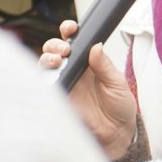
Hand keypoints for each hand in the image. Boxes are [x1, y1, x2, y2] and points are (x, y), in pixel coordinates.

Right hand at [39, 19, 139, 159]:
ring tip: (57, 61)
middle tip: (64, 50)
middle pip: (54, 50)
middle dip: (54, 45)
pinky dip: (41, 78)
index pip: (75, 42)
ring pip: (44, 65)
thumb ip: (105, 66)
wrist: (116, 133)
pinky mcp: (56, 98)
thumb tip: (96, 46)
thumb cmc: (120, 106)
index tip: (71, 28)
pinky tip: (49, 77)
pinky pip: (42, 86)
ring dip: (46, 58)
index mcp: (89, 62)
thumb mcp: (117, 83)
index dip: (70, 31)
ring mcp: (63, 83)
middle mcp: (73, 70)